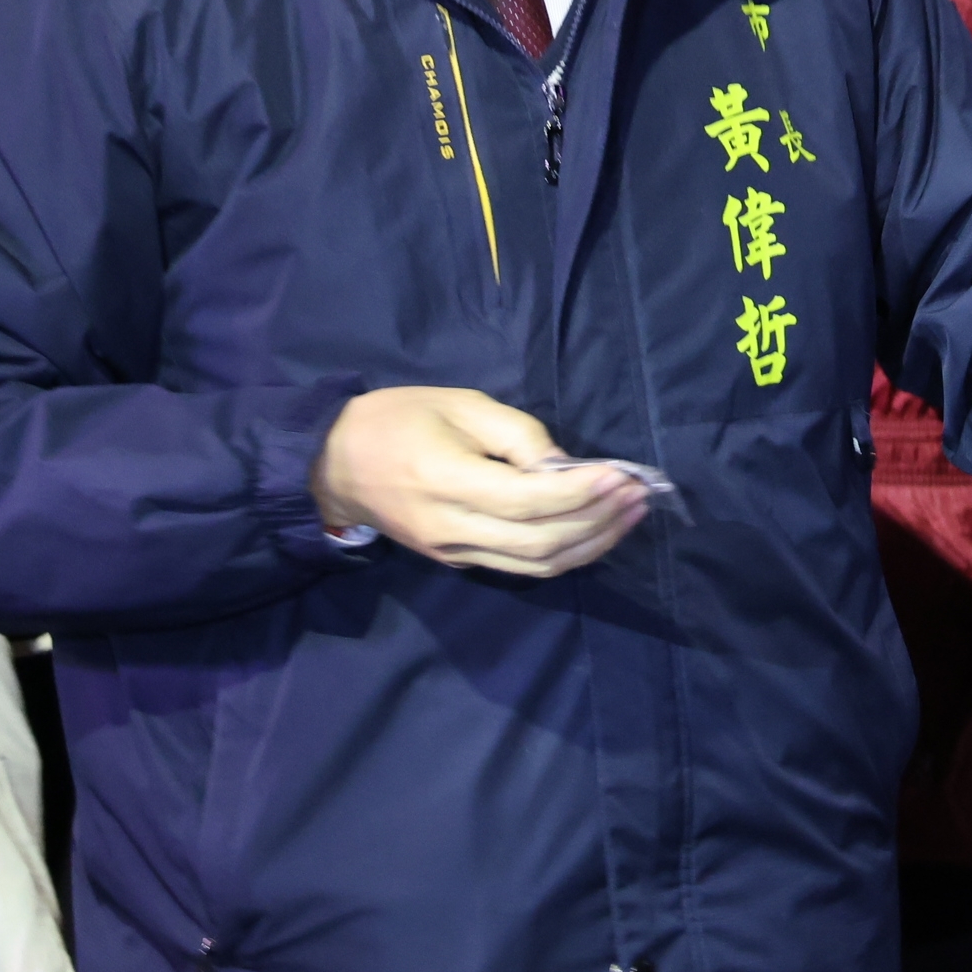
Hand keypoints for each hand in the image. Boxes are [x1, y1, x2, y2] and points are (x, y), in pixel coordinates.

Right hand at [311, 387, 646, 576]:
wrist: (333, 467)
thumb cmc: (397, 420)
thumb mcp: (458, 405)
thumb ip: (517, 435)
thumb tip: (567, 467)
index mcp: (447, 481)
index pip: (529, 501)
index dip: (582, 493)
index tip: (623, 475)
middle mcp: (453, 529)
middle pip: (540, 542)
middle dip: (598, 522)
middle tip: (638, 496)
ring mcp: (454, 553)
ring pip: (536, 565)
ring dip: (591, 544)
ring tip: (629, 516)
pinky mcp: (456, 562)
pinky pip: (520, 567)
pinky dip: (564, 554)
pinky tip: (593, 531)